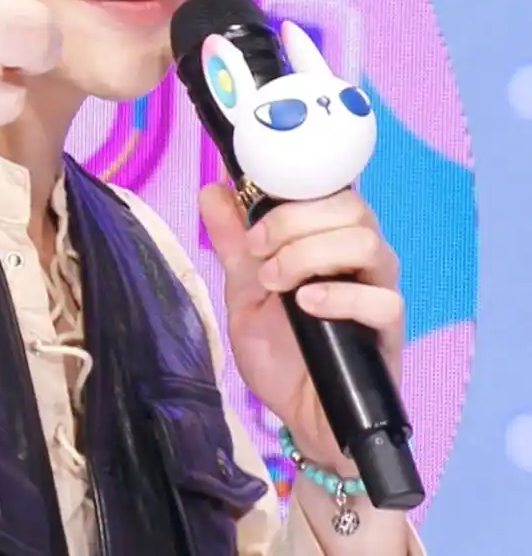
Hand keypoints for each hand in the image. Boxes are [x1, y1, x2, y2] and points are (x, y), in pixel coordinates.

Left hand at [200, 183, 404, 472]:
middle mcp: (361, 257)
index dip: (295, 187)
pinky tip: (307, 305)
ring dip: (310, 254)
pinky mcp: (389, 332)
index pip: (332, 188)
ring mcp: (379, 291)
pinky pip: (383, 300)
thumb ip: (232, 242)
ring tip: (276, 282)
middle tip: (258, 249)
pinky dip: (340, 295)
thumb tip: (212, 189)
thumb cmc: (279, 350)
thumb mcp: (243, 291)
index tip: (251, 208)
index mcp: (329, 239)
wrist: (299, 416)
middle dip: (294, 221)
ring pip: (368, 243)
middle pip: (352, 208)